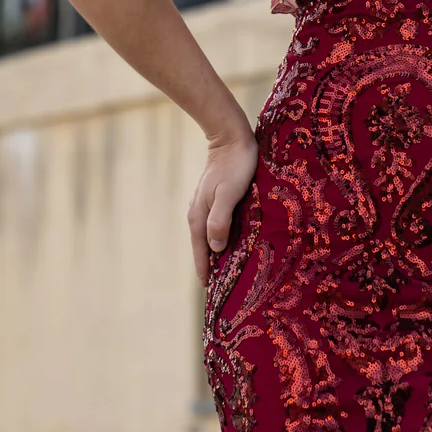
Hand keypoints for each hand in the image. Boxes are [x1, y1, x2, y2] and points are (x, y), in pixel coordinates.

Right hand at [187, 129, 258, 287]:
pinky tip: (233, 241)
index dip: (206, 273)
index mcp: (198, 217)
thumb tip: (215, 249)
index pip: (201, 253)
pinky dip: (221, 237)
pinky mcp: (214, 198)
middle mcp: (197, 214)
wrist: (231, 137)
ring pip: (209, 236)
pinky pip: (216, 225)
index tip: (212, 294)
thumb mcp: (228, 194)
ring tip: (229, 270)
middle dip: (211, 266)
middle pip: (203, 247)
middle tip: (223, 289)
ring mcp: (204, 205)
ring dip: (217, 252)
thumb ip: (219, 221)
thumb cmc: (234, 166)